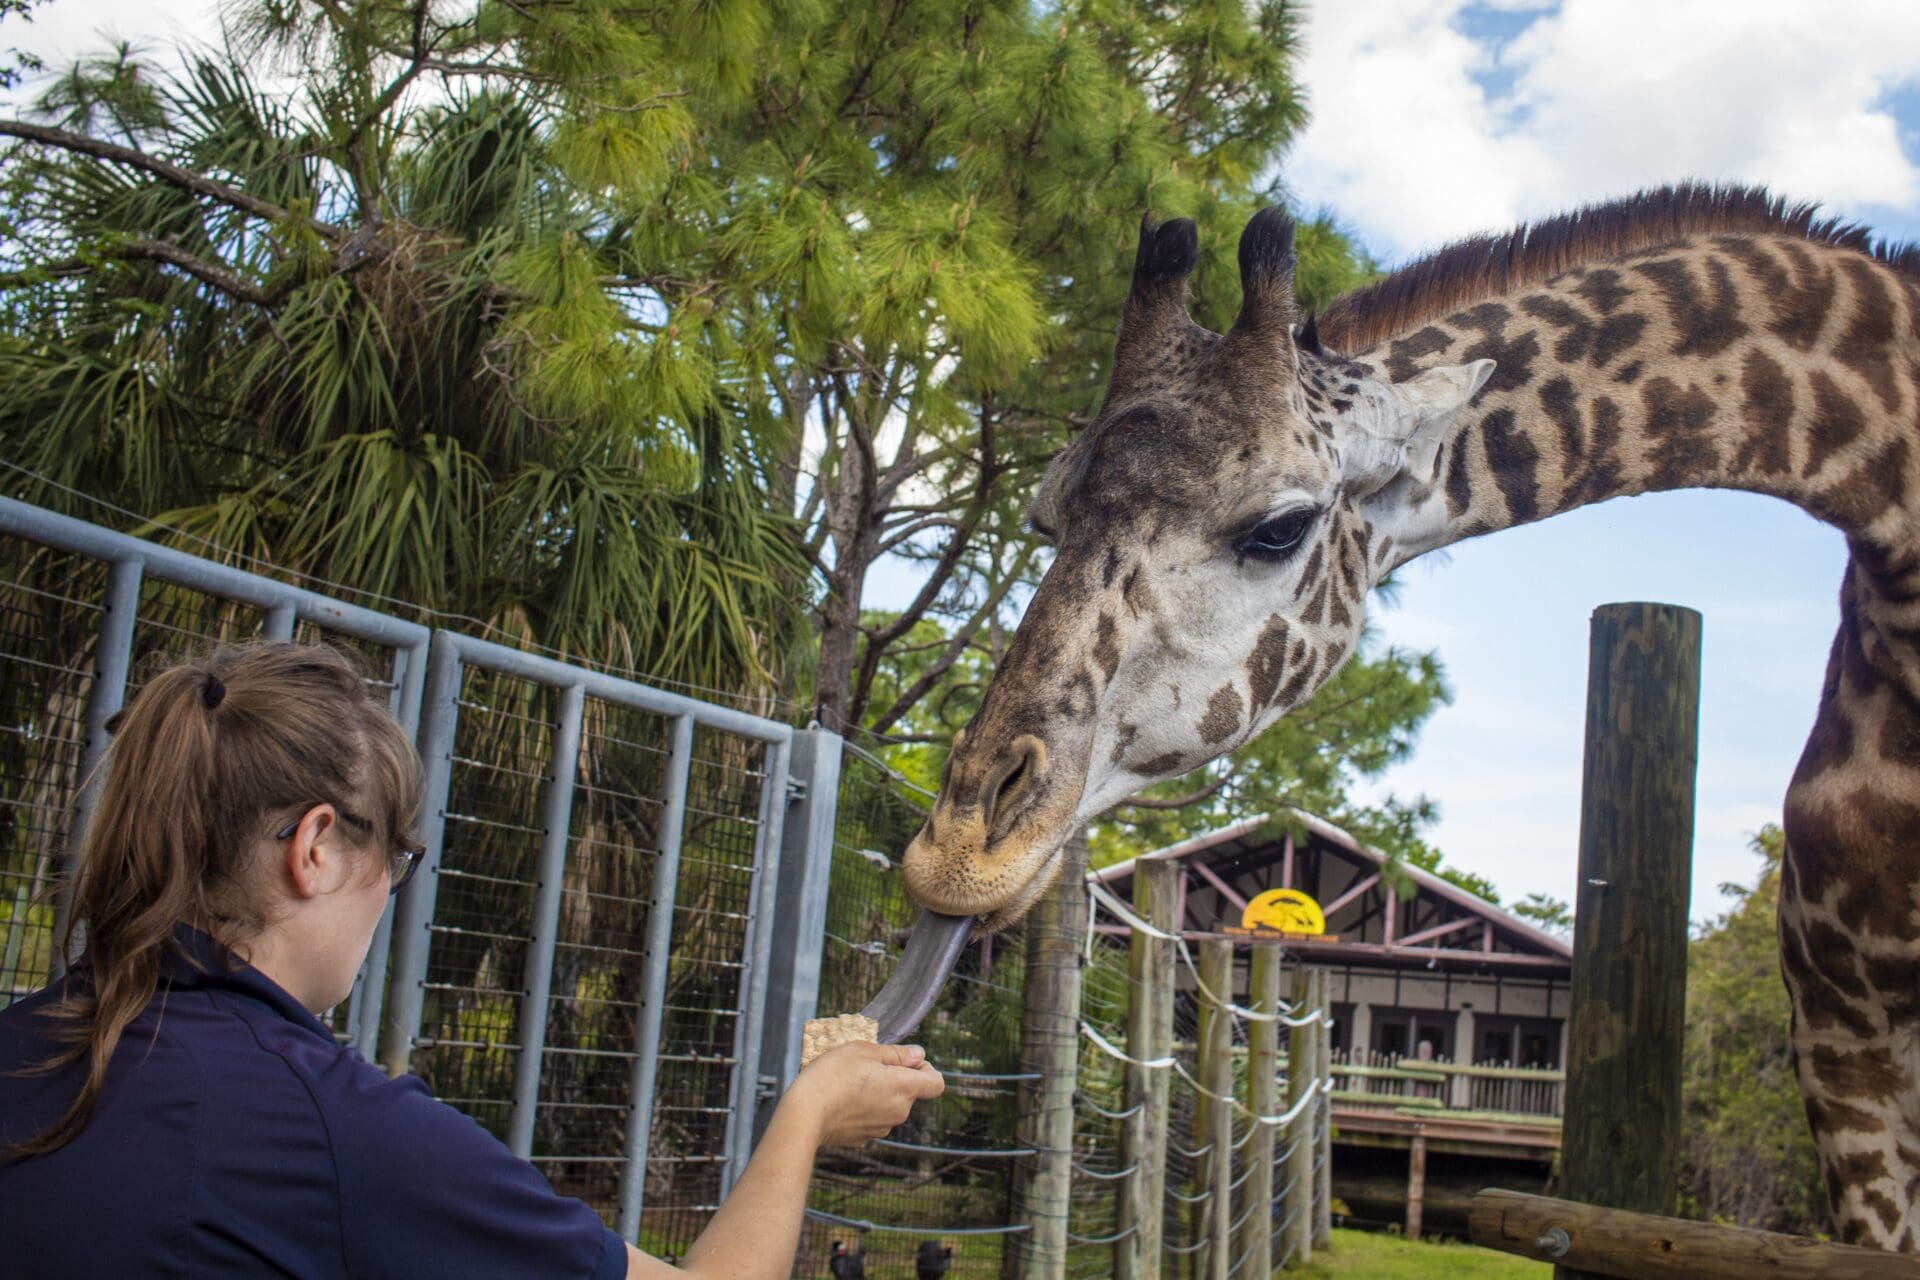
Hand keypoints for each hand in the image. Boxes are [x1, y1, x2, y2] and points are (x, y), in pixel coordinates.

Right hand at [788, 1042, 944, 1146]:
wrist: (805, 1114)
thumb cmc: (833, 1076)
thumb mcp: (864, 1051)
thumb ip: (896, 1053)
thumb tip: (917, 1054)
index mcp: (904, 1088)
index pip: (936, 1083)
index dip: (926, 1069)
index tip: (906, 1061)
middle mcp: (899, 1112)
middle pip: (909, 1093)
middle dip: (893, 1078)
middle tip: (866, 1066)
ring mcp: (882, 1128)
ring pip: (889, 1106)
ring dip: (877, 1094)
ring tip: (849, 1083)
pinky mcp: (863, 1139)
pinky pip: (871, 1119)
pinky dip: (862, 1109)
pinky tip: (841, 1101)